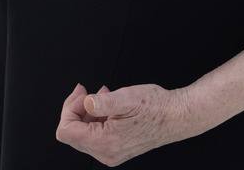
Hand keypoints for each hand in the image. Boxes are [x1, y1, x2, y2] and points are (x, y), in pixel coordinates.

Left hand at [54, 82, 193, 165]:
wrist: (177, 116)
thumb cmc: (156, 108)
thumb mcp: (127, 98)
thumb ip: (103, 102)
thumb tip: (86, 102)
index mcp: (104, 142)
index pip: (66, 131)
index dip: (69, 109)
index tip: (83, 94)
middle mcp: (105, 153)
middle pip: (72, 133)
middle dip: (76, 109)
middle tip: (87, 91)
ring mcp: (110, 153)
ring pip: (82, 133)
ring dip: (87, 112)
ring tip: (103, 96)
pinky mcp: (116, 148)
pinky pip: (95, 135)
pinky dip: (96, 117)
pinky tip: (108, 105)